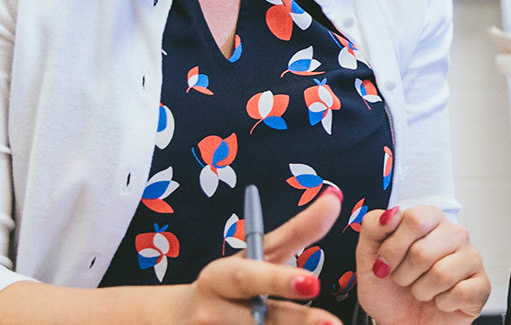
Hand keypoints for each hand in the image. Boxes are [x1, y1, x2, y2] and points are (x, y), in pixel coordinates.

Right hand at [171, 190, 343, 324]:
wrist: (177, 320)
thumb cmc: (230, 284)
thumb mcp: (257, 256)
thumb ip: (297, 231)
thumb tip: (334, 199)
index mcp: (219, 278)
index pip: (249, 278)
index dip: (279, 281)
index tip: (311, 283)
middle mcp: (212, 312)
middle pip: (259, 320)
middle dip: (296, 322)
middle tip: (331, 324)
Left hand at [355, 205, 489, 324]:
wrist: (401, 323)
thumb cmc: (389, 290)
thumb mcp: (369, 257)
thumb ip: (373, 227)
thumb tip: (390, 214)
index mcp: (430, 219)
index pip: (414, 219)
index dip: (393, 247)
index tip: (385, 263)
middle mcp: (454, 234)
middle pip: (423, 251)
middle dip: (404, 274)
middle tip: (405, 280)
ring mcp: (471, 258)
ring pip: (442, 274)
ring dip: (422, 291)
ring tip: (422, 291)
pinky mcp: (482, 285)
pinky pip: (461, 293)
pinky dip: (443, 304)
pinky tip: (441, 301)